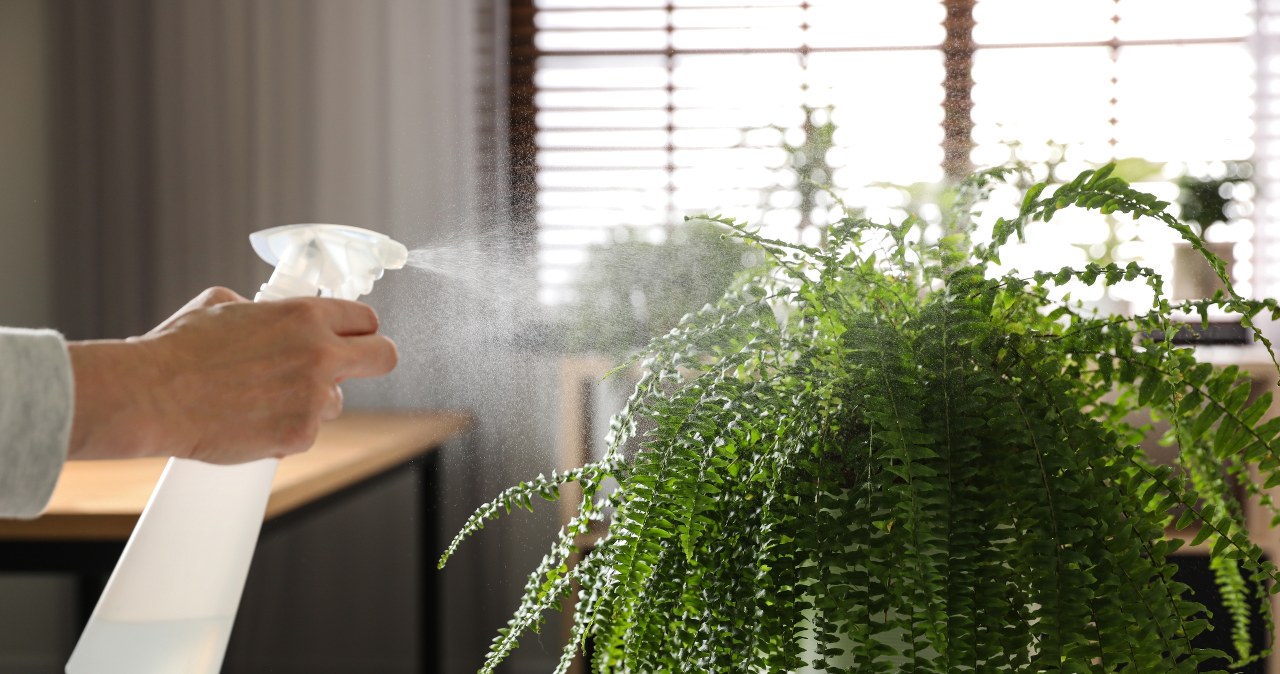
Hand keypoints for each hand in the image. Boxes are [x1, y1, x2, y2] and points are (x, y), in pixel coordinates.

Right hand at [67, 287, 397, 463]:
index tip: (350, 338)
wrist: (151, 396)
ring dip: (313, 401)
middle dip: (371, 361)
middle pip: (384, 357)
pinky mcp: (299, 436)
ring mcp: (313, 399)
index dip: (358, 330)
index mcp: (305, 316)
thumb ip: (265, 310)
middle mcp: (320, 355)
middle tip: (348, 368)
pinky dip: (285, 429)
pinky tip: (251, 420)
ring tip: (264, 398)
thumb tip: (271, 314)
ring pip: (337, 402)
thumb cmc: (179, 348)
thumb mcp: (223, 304)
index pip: (367, 320)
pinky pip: (306, 432)